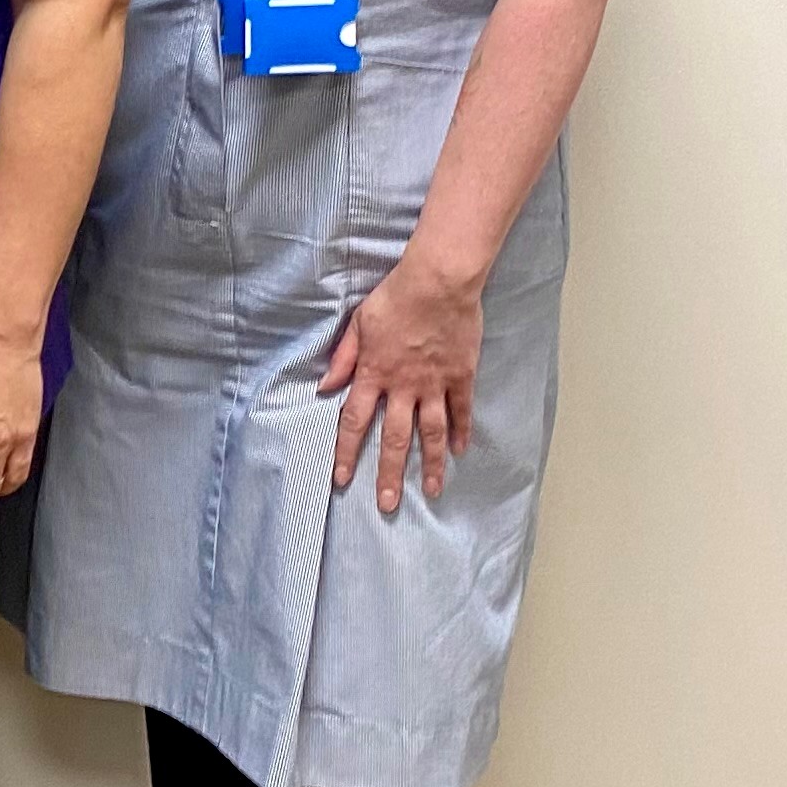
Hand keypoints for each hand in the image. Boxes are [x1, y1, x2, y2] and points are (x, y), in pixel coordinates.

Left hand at [327, 247, 483, 519]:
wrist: (438, 282)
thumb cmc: (395, 297)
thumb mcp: (359, 323)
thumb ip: (343, 358)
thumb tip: (325, 386)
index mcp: (373, 374)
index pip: (354, 422)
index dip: (346, 452)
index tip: (341, 479)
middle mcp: (403, 386)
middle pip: (394, 438)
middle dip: (387, 474)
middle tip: (387, 504)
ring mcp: (435, 384)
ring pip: (431, 433)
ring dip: (429, 464)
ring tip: (430, 491)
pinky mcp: (461, 375)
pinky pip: (462, 410)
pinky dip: (462, 432)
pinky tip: (460, 452)